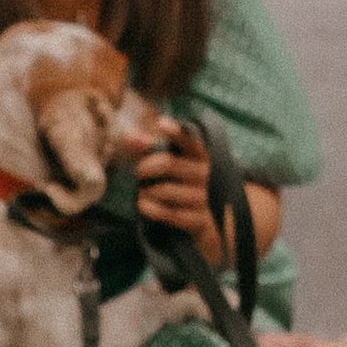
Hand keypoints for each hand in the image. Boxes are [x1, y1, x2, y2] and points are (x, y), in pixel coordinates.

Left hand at [132, 117, 220, 254]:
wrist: (216, 222)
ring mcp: (204, 198)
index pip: (190, 141)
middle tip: (139, 172)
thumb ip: (152, 149)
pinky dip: (151, 209)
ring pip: (165, 190)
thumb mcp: (176, 165)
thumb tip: (130, 138)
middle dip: (147, 167)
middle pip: (169, 164)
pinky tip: (143, 205)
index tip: (161, 124)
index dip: (176, 132)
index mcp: (201, 157)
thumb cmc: (187, 185)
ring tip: (142, 192)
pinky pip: (169, 213)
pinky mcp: (200, 220)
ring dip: (147, 191)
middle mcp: (206, 175)